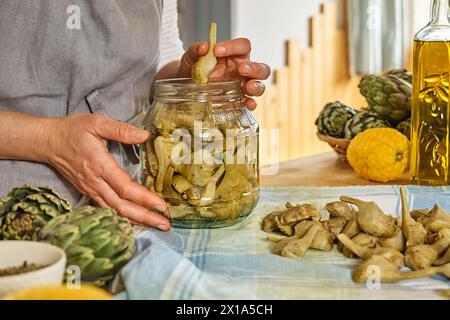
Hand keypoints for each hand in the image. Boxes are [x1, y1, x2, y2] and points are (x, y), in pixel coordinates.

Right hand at [42, 113, 169, 229]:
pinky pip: (106, 209)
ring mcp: (90, 189)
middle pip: (121, 206)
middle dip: (145, 217)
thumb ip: (121, 130)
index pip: (125, 187)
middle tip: (165, 224)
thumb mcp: (97, 123)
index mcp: (99, 165)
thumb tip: (145, 136)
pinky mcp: (87, 192)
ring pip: (114, 211)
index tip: (161, 206)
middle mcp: (94, 182)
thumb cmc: (73, 130)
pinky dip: (122, 217)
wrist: (47, 141)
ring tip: (156, 225)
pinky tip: (135, 221)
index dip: (144, 198)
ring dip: (135, 220)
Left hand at [178, 38, 270, 109]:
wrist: (185, 86)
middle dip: (254, 68)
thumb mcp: (190, 58)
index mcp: (234, 55)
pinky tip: (247, 104)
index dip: (234, 46)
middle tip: (242, 68)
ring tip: (247, 87)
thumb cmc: (192, 68)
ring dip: (256, 85)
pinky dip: (250, 103)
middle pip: (260, 67)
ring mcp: (242, 86)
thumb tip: (204, 47)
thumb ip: (195, 50)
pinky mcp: (237, 100)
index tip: (217, 51)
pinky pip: (249, 102)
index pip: (243, 46)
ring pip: (259, 85)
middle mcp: (242, 70)